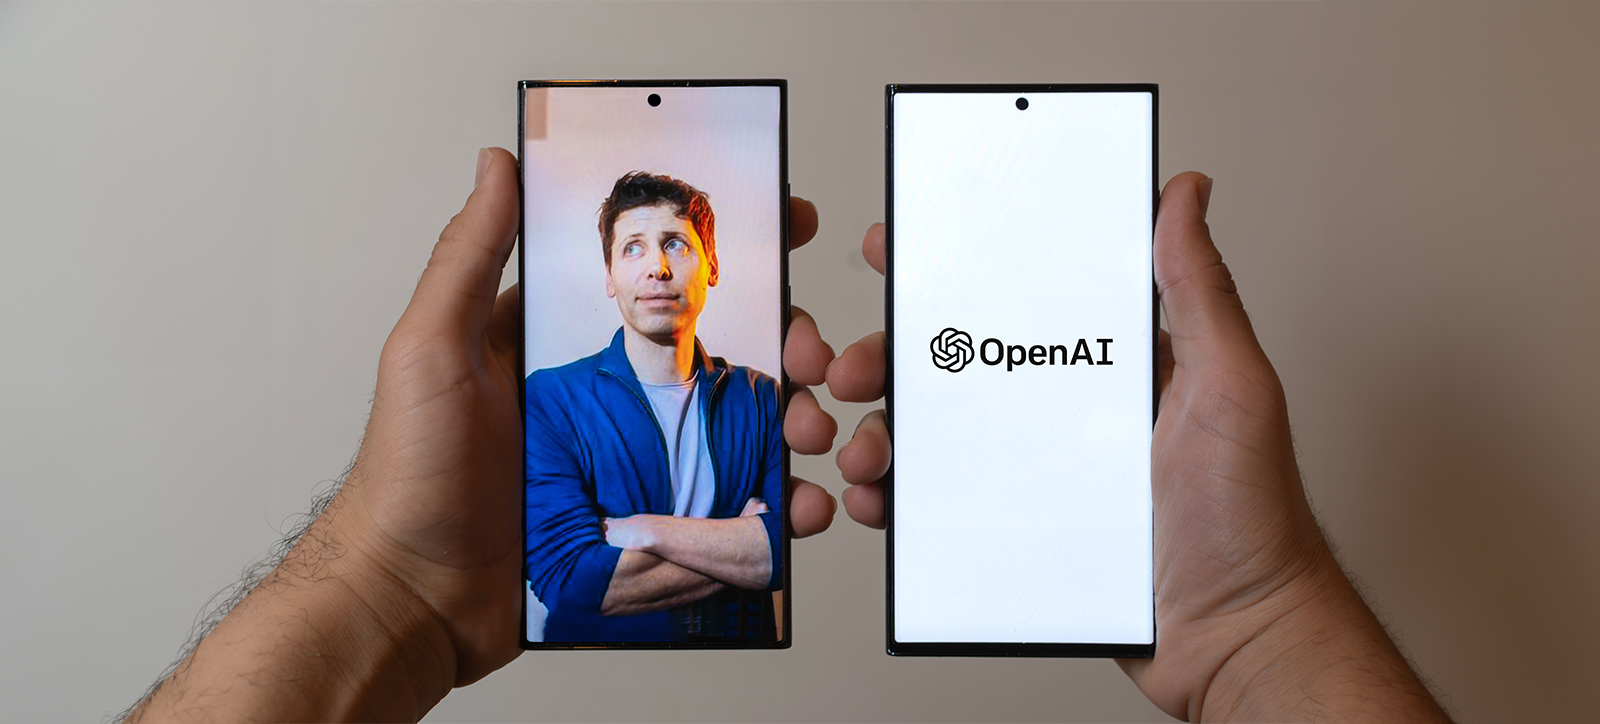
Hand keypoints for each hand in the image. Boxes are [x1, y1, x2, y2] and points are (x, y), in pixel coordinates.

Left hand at [341, 149, 838, 672]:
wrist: (413, 603)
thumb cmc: (408, 478)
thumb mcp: (432, 349)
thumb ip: (468, 256)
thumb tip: (496, 164)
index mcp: (549, 351)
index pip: (649, 289)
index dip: (716, 261)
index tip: (786, 230)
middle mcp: (594, 404)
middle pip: (708, 362)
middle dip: (780, 351)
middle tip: (814, 359)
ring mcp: (620, 469)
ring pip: (725, 436)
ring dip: (786, 427)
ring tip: (811, 435)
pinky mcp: (635, 530)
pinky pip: (714, 513)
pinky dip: (765, 509)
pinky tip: (792, 510)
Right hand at [827, 173, 1449, 721]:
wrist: (1236, 639)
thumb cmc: (1250, 517)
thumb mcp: (1230, 387)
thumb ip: (1199, 290)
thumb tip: (1187, 192)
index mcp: (1110, 361)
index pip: (1022, 294)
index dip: (955, 269)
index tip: (900, 251)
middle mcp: (1067, 409)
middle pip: (959, 364)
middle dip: (889, 358)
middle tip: (851, 369)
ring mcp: (1039, 471)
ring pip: (939, 436)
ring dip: (882, 433)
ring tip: (864, 453)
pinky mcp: (1021, 528)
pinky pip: (943, 506)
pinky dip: (898, 499)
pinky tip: (878, 499)